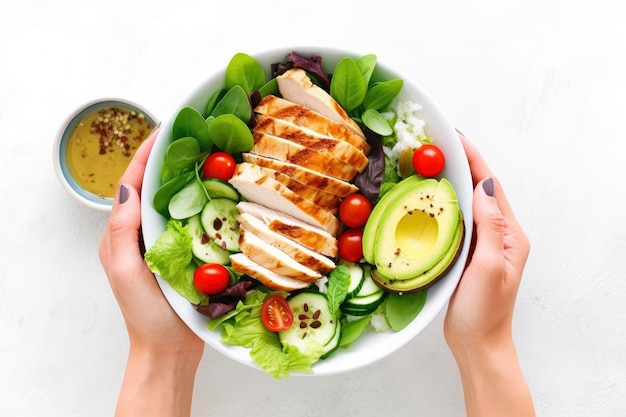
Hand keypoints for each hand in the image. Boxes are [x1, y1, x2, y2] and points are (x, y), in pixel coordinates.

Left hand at [98, 125, 202, 416]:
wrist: (170, 349)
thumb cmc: (146, 314)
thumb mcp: (125, 271)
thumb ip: (123, 230)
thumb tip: (128, 186)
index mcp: (124, 232)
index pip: (133, 182)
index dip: (147, 153)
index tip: (165, 127)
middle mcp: (144, 232)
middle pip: (155, 185)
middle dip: (170, 157)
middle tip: (193, 133)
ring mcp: (167, 242)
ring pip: (177, 200)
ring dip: (190, 175)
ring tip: (209, 152)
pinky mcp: (189, 252)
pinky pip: (196, 220)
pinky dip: (206, 201)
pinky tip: (222, 190)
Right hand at [444, 132, 533, 416]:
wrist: (478, 343)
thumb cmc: (485, 310)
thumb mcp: (490, 266)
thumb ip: (490, 226)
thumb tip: (483, 185)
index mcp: (509, 234)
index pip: (491, 187)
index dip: (474, 160)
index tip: (455, 139)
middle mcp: (498, 235)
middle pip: (480, 190)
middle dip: (462, 165)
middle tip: (436, 147)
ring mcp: (482, 245)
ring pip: (466, 204)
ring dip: (451, 183)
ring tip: (428, 166)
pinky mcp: (466, 255)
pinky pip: (455, 222)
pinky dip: (442, 206)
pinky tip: (426, 201)